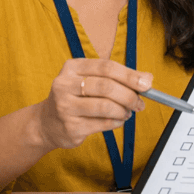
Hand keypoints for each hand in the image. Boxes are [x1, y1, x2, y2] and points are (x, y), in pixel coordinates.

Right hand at [35, 58, 151, 150]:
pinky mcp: (70, 127)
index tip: (147, 83)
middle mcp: (64, 85)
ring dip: (123, 110)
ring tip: (128, 112)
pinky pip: (102, 123)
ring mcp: (65, 107)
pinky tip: (117, 120)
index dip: (130, 75)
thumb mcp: (91, 80)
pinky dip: (116, 122)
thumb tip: (148, 79)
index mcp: (72, 67)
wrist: (46, 123)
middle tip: (140, 103)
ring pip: (105, 106)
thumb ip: (118, 78)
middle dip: (129, 95)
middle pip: (106, 86)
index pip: (106, 67)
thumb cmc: (75, 97)